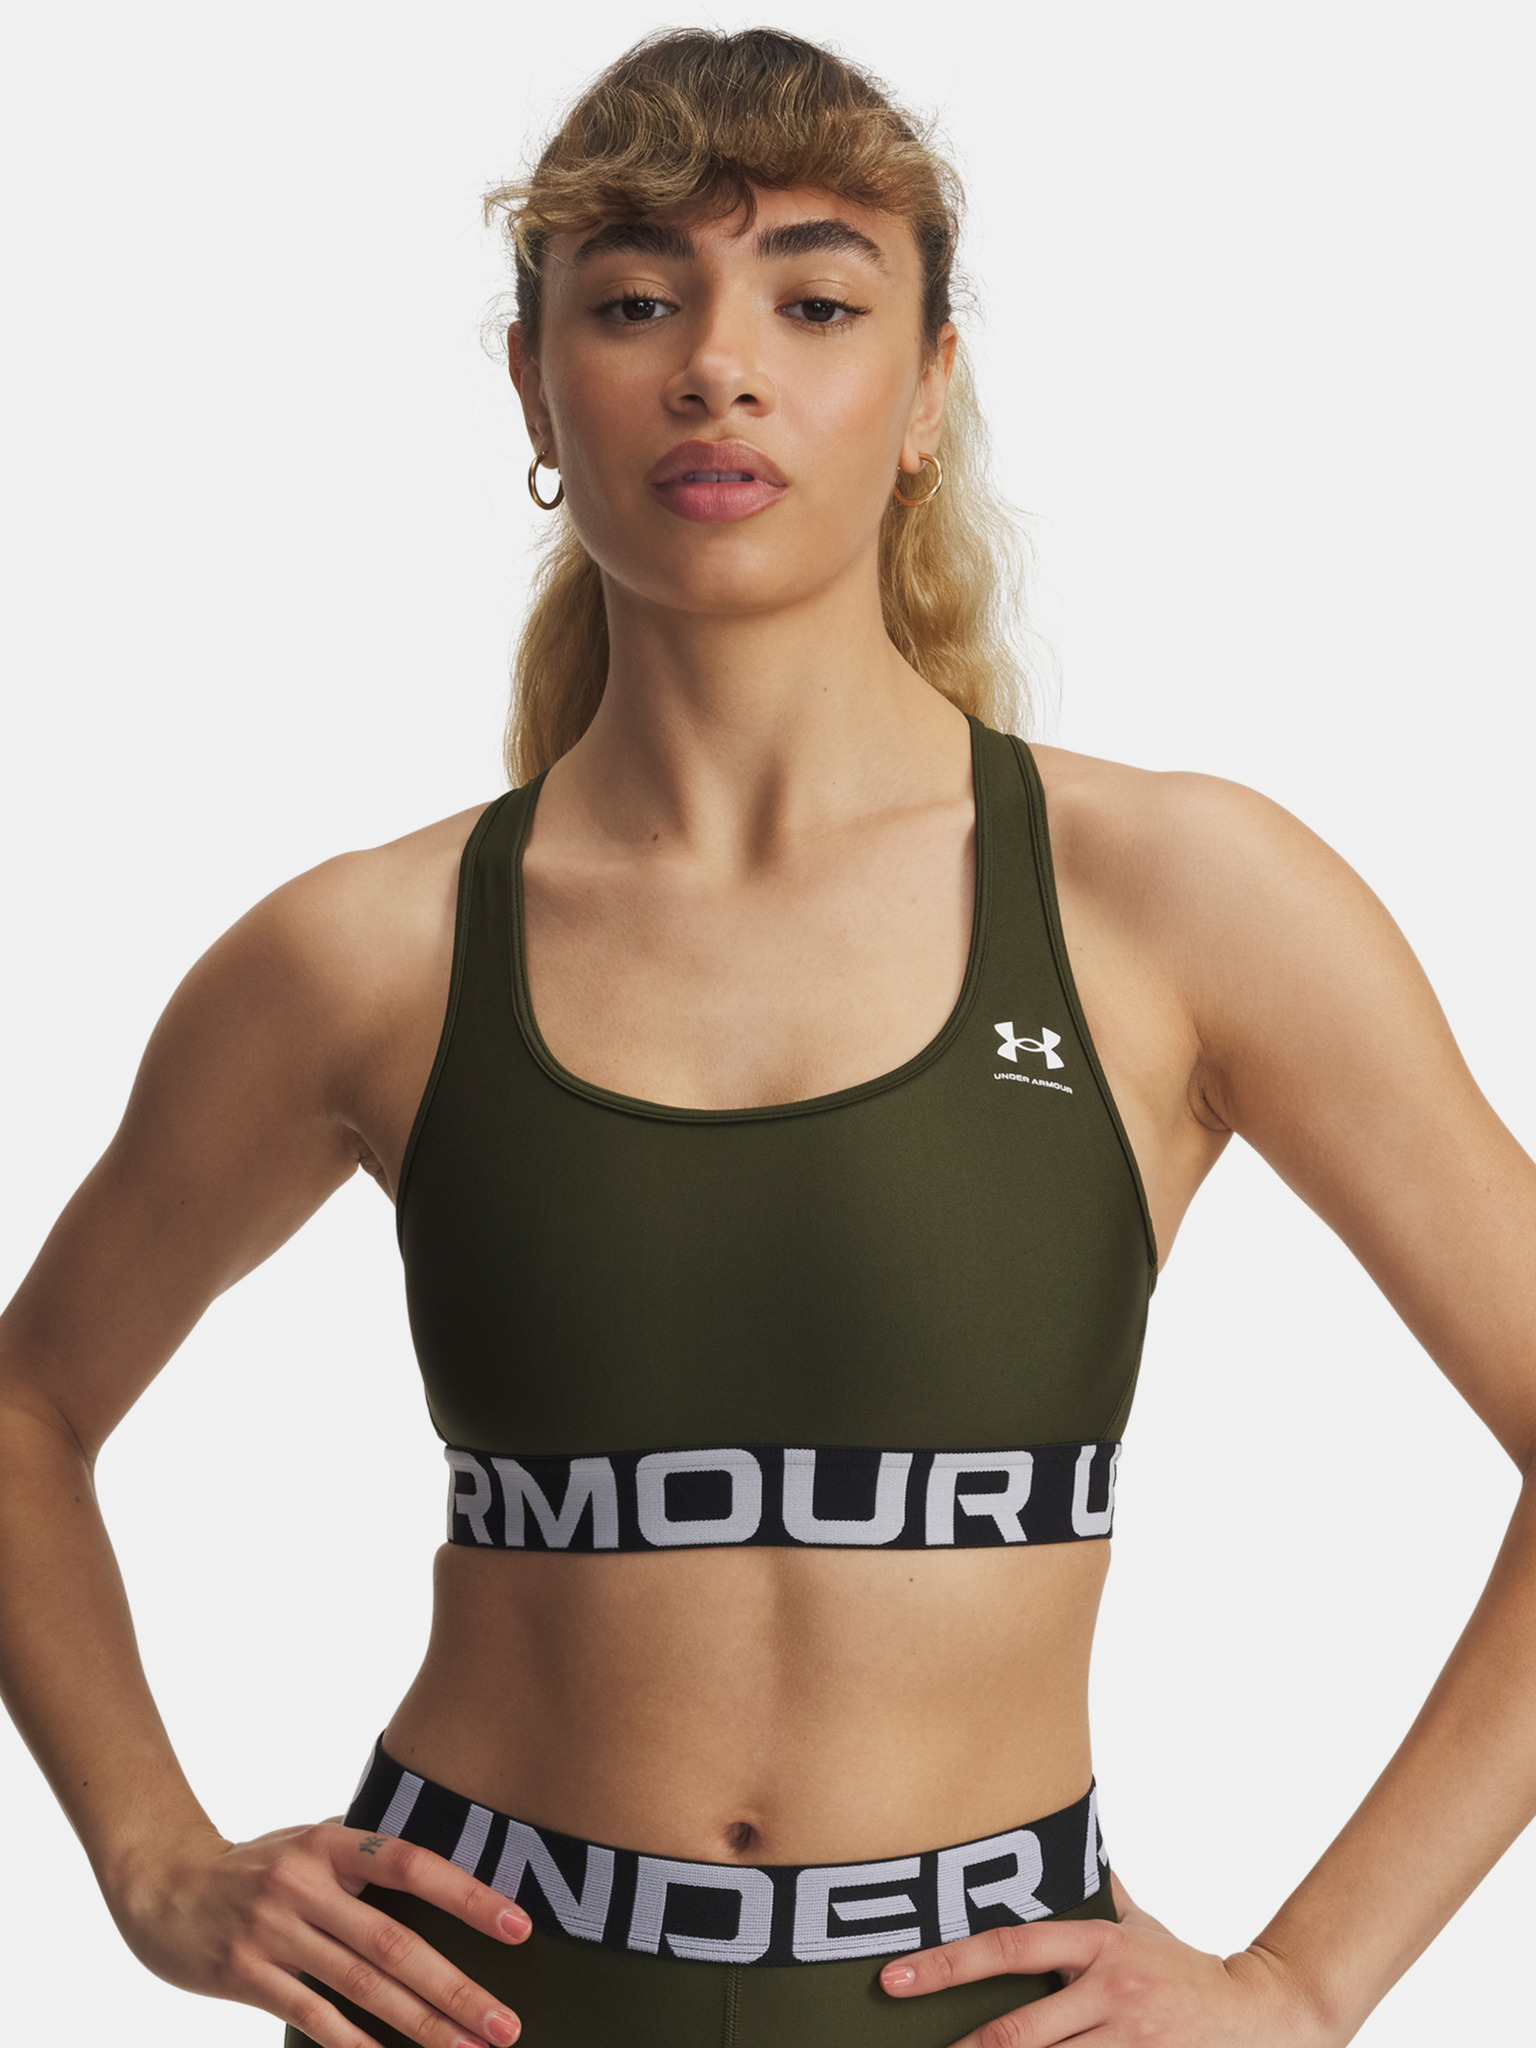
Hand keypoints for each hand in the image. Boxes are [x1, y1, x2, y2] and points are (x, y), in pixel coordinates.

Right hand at [107, 1817, 533, 2047]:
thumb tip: (435, 1878)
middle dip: (455, 1987)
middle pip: (394, 1943)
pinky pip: (312, 2017)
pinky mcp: (247, 1975)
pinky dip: (355, 2046)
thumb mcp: (308, 1840)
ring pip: (361, 1987)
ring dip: (421, 2025)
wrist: (161, 1884)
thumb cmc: (254, 1866)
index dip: (467, 1896)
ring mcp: (274, 1931)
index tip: (519, 1928)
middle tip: (505, 2024)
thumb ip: (361, 1859)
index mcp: (332, 1840)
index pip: (412, 1865)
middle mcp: (306, 1883)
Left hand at [878, 1871, 1335, 2047]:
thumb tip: (1065, 1838)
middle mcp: (1108, 1993)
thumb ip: (1098, 1891)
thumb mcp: (1141, 1925)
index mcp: (1097, 1945)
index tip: (895, 1976)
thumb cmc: (1185, 1970)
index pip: (1009, 1947)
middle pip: (1018, 2031)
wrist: (1263, 2016)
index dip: (947, 1963)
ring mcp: (1127, 2043)